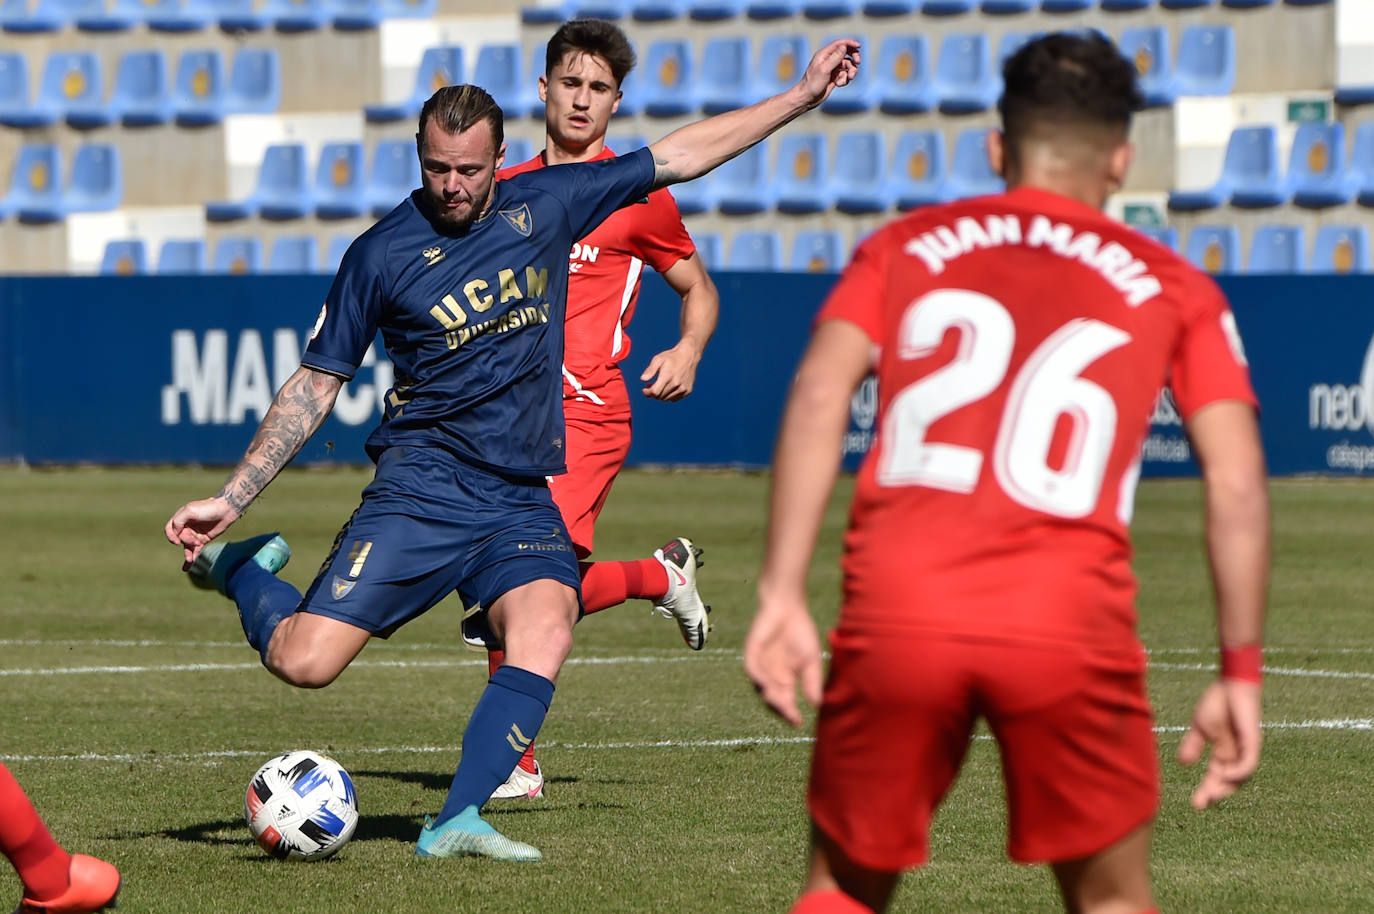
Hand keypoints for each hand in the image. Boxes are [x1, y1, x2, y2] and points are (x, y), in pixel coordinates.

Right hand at [165, 497, 239, 569]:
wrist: (226, 510)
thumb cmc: (208, 508)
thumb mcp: (190, 511)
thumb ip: (178, 521)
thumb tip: (175, 533)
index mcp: (181, 518)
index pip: (170, 529)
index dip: (171, 536)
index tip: (178, 541)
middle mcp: (186, 527)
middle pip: (180, 538)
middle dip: (187, 542)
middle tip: (196, 542)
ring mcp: (194, 534)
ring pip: (187, 546)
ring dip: (187, 554)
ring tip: (189, 560)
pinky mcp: (203, 539)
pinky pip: (195, 550)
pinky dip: (193, 556)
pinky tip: (190, 564)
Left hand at [640, 342, 701, 400]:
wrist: (689, 355)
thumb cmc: (671, 357)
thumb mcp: (658, 359)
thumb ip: (650, 370)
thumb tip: (643, 379)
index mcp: (668, 376)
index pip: (655, 392)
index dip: (647, 392)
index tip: (645, 389)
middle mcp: (676, 384)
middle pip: (660, 397)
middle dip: (653, 393)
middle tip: (651, 385)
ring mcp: (683, 388)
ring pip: (666, 399)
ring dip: (661, 394)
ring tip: (660, 385)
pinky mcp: (688, 391)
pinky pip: (674, 399)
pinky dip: (669, 395)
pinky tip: (669, 386)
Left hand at [743, 596, 823, 727]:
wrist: (789, 607)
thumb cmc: (800, 632)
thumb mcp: (811, 660)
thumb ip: (812, 681)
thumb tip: (818, 705)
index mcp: (784, 680)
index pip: (786, 702)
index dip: (791, 714)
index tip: (798, 724)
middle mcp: (770, 677)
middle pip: (773, 699)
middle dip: (781, 708)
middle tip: (790, 715)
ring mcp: (760, 666)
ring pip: (761, 688)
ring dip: (770, 696)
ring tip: (782, 703)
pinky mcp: (751, 653)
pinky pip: (752, 670)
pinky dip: (760, 678)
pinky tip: (769, 684)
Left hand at [796, 38, 860, 109]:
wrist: (807, 98)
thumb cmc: (812, 83)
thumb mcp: (824, 69)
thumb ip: (835, 57)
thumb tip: (844, 46)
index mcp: (824, 54)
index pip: (839, 44)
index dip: (850, 43)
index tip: (859, 46)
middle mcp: (829, 60)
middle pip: (846, 53)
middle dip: (854, 57)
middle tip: (858, 62)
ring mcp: (832, 69)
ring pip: (848, 65)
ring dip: (851, 71)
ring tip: (849, 78)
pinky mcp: (834, 77)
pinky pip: (845, 75)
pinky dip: (845, 79)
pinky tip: (839, 85)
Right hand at [1178, 679, 1261, 809]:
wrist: (1231, 684)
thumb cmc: (1218, 702)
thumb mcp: (1200, 727)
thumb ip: (1193, 745)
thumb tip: (1183, 764)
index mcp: (1224, 753)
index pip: (1216, 777)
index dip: (1206, 790)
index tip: (1194, 805)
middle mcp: (1236, 755)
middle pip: (1229, 782)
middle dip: (1214, 793)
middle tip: (1200, 804)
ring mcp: (1246, 749)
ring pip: (1241, 777)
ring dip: (1226, 787)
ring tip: (1211, 793)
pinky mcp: (1252, 742)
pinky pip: (1248, 763)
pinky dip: (1238, 772)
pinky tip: (1224, 775)